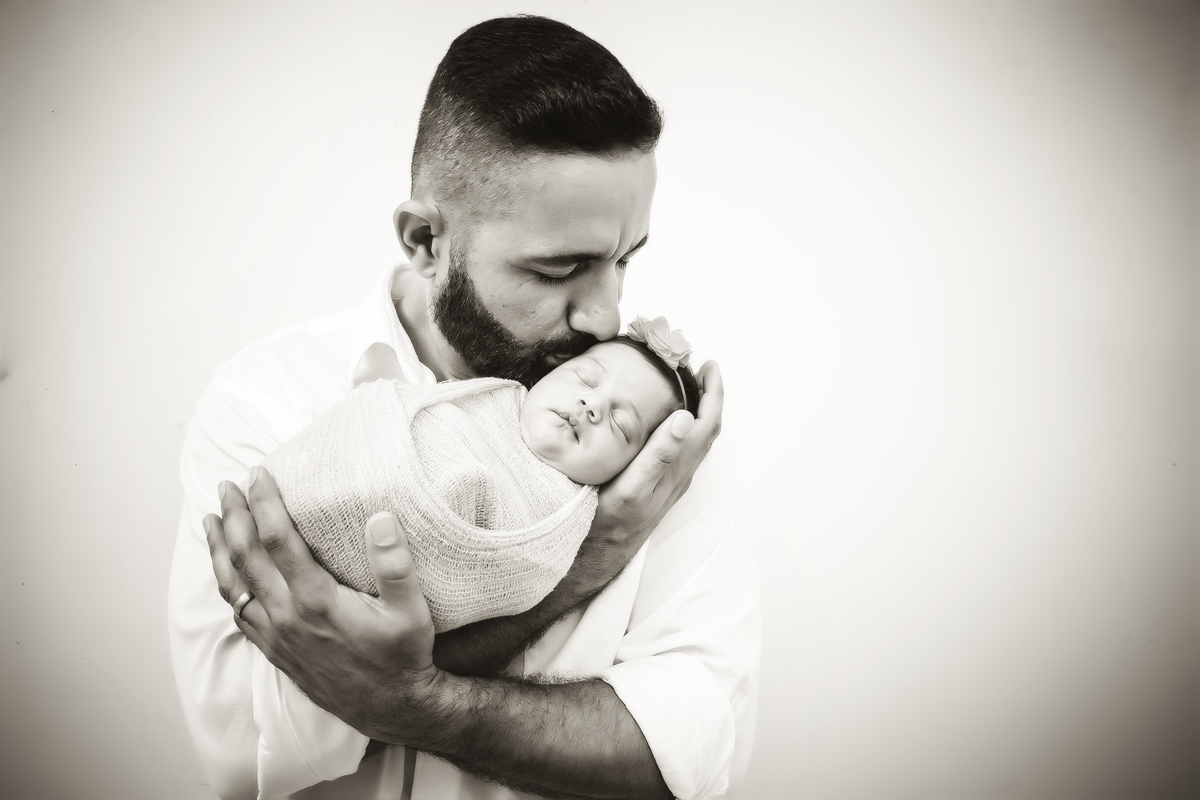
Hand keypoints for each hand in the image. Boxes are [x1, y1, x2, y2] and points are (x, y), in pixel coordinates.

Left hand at [204, 468, 438, 734]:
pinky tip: (226, 571)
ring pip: (234, 584)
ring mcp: (276, 635)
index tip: (259, 474)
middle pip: (247, 556)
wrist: (389, 707)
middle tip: (228, 486)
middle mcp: (287, 616)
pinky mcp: (274, 649)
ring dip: (220, 548)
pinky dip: (226, 583)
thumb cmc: (402, 656)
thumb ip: (395, 565)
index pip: (279, 539)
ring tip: (211, 520)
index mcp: (316, 600)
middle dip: (235, 516)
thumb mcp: (411, 611)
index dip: (266, 503)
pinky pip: (238, 610)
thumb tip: (380, 518)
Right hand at [573, 360, 722, 595]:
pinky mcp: (663, 489)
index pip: (705, 425)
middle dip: (709, 396)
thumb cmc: (601, 524)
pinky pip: (685, 450)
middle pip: (706, 431)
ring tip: (689, 383)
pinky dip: (687, 425)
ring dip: (699, 409)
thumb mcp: (627, 489)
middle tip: (699, 366)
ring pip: (697, 441)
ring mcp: (671, 484)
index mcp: (672, 471)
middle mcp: (677, 478)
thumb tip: (685, 418)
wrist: (594, 560)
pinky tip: (671, 416)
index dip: (712, 394)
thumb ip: (657, 455)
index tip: (708, 366)